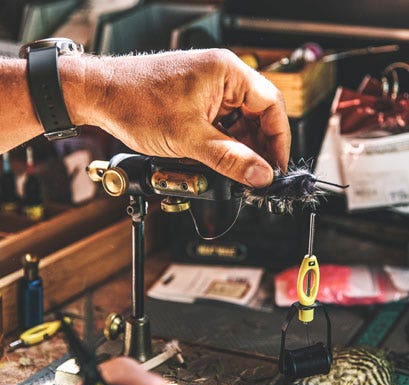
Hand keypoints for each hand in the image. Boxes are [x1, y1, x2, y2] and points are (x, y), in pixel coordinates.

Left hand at [65, 49, 290, 187]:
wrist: (100, 96)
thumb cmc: (136, 101)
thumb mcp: (188, 137)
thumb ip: (228, 158)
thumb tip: (260, 175)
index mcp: (227, 72)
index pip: (271, 106)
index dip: (278, 140)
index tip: (275, 167)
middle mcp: (222, 77)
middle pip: (257, 116)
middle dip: (258, 148)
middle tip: (255, 176)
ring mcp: (208, 90)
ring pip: (238, 124)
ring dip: (238, 149)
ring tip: (235, 173)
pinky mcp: (196, 102)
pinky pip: (220, 125)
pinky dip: (222, 145)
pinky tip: (218, 162)